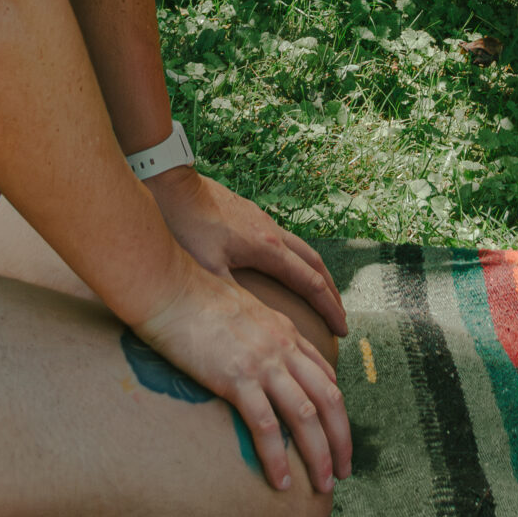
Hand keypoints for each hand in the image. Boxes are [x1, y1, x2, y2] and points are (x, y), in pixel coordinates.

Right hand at [137, 262, 351, 496]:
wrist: (169, 287)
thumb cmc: (194, 298)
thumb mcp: (241, 311)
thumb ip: (259, 335)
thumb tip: (259, 360)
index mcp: (286, 332)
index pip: (325, 376)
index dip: (336, 411)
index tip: (336, 437)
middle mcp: (283, 348)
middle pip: (329, 399)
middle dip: (342, 440)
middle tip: (343, 471)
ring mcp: (262, 363)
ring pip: (307, 416)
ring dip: (320, 455)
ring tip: (325, 486)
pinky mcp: (236, 378)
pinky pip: (266, 426)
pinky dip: (277, 458)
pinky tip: (280, 483)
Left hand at [147, 166, 347, 338]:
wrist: (175, 186)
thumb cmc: (188, 225)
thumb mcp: (206, 266)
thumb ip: (229, 295)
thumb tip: (247, 324)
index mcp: (268, 250)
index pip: (309, 283)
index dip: (328, 308)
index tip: (342, 330)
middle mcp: (273, 234)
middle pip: (315, 265)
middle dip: (331, 293)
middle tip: (340, 318)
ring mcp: (264, 221)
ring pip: (302, 250)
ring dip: (316, 274)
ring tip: (321, 295)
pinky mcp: (253, 215)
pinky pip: (287, 240)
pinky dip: (297, 259)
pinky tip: (285, 268)